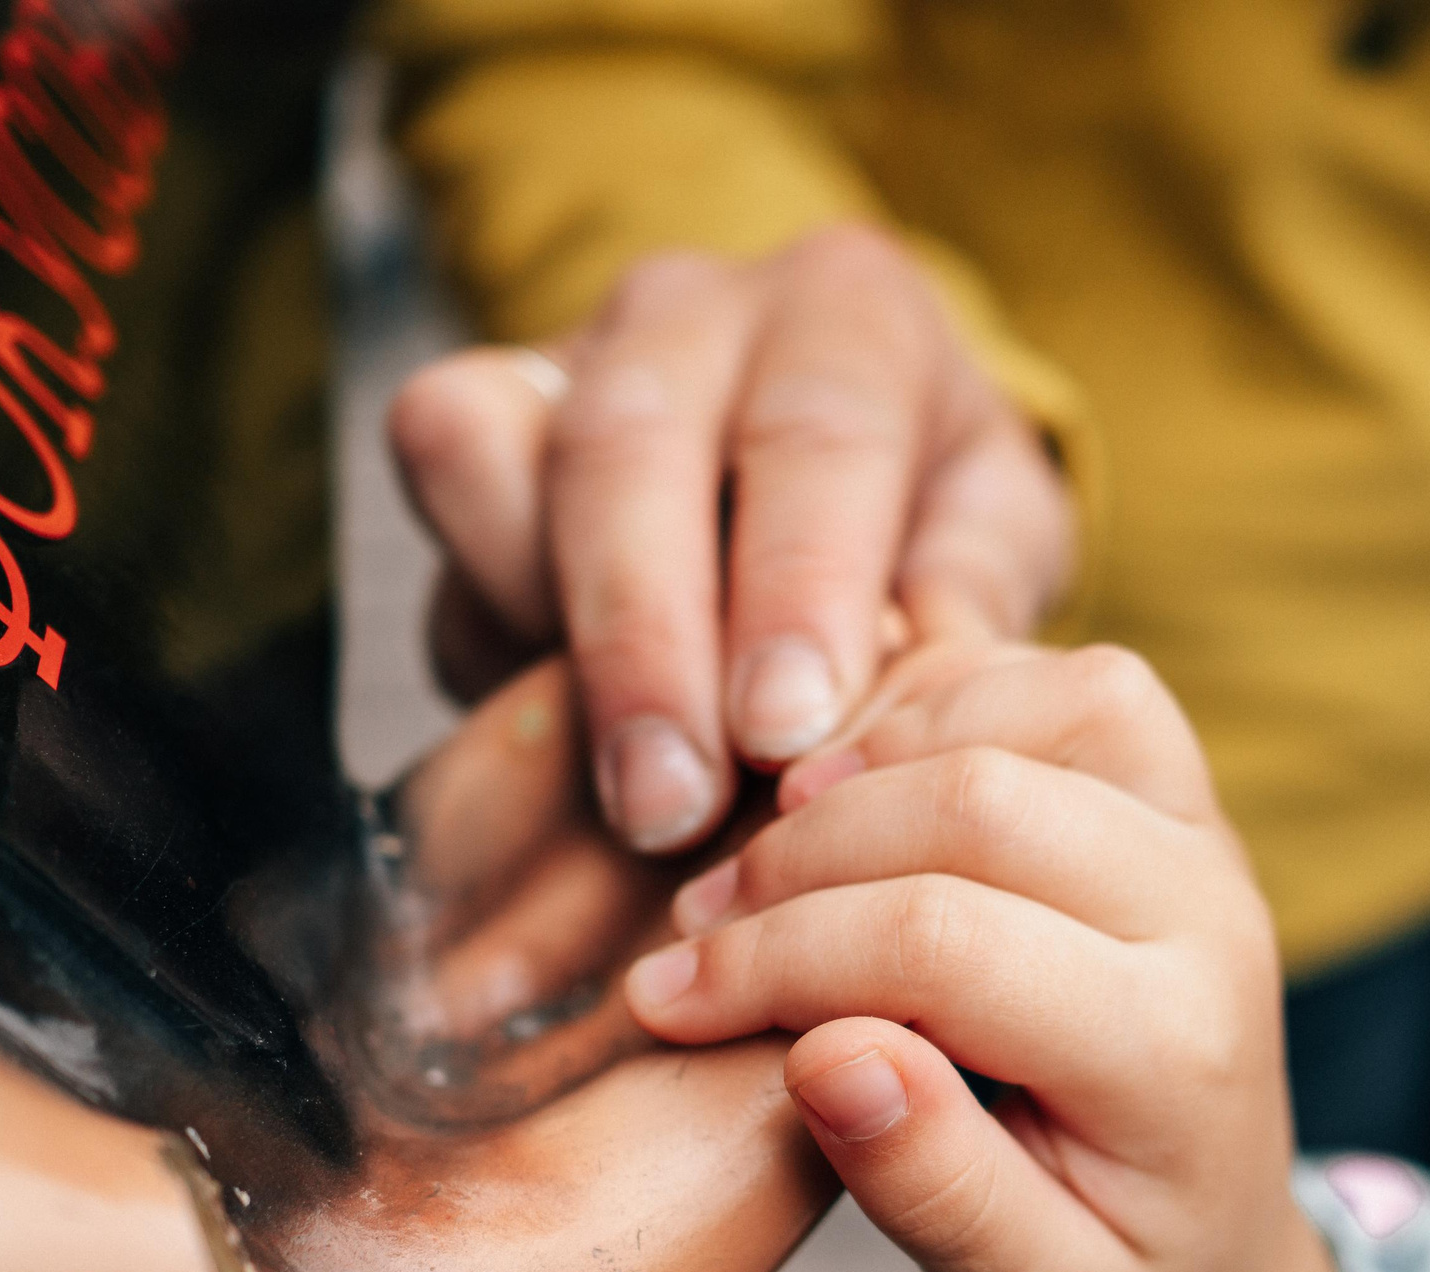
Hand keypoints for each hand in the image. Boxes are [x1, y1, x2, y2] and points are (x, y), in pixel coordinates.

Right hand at [386, 223, 1076, 854]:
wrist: (841, 479)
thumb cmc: (930, 521)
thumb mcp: (993, 547)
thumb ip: (965, 608)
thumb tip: (908, 712)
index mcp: (851, 313)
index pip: (817, 436)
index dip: (796, 591)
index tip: (784, 735)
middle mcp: (694, 307)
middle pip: (629, 444)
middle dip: (644, 641)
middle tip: (669, 807)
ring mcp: (563, 352)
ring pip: (488, 448)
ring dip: (545, 636)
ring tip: (611, 798)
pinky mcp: (470, 419)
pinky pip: (435, 490)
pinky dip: (481, 616)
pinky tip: (559, 730)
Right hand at [622, 644, 1350, 1271]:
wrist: (1221, 1240)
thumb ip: (932, 1185)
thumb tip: (825, 1057)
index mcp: (1171, 1055)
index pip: (947, 945)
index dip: (781, 959)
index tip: (666, 1003)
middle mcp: (1213, 919)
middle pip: (983, 804)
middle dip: (806, 858)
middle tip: (700, 933)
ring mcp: (1206, 838)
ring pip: (1042, 704)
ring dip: (878, 757)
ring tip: (777, 850)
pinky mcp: (1180, 792)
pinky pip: (1074, 683)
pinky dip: (949, 701)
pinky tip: (861, 788)